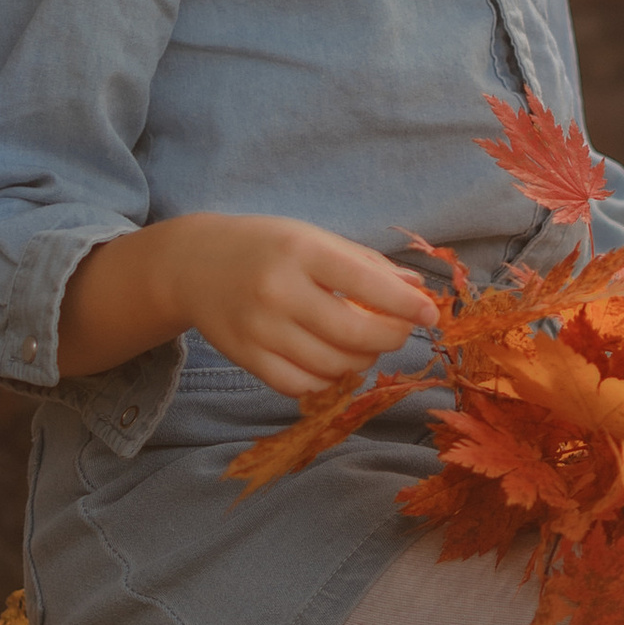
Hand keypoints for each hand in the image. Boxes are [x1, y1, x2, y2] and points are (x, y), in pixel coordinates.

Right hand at [54, 211, 438, 399]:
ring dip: (362, 359)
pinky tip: (331, 359)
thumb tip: (418, 292)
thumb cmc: (265, 246)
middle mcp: (278, 292)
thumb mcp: (314, 239)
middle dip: (389, 337)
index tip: (430, 314)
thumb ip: (366, 265)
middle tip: (397, 330)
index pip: (366, 283)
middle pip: (354, 333)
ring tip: (363, 341)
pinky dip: (327, 378)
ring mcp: (259, 329)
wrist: (192, 264)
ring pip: (332, 365)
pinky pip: (301, 385)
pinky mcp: (246, 358)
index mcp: (300, 251)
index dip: (406, 305)